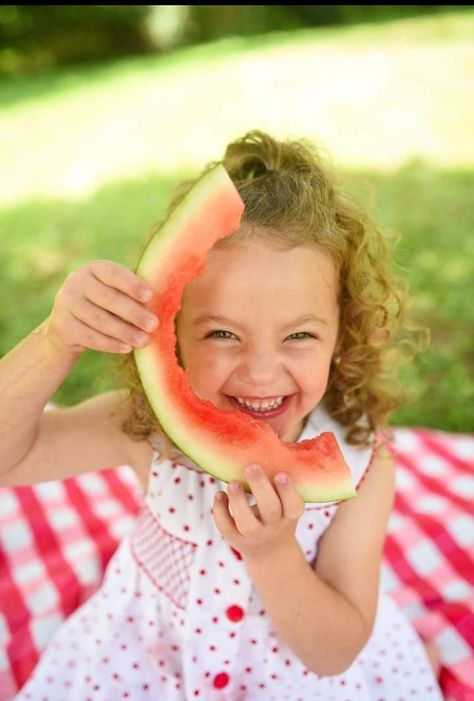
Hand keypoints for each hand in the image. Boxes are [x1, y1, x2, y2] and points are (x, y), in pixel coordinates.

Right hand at [43, 260, 158, 355]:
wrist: (69, 326)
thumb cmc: (105, 305)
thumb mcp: (116, 293)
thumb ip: (135, 293)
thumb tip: (166, 300)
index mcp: (94, 268)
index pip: (113, 274)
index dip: (131, 285)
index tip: (150, 296)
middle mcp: (76, 281)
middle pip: (107, 298)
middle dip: (133, 313)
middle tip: (154, 325)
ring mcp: (65, 303)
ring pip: (98, 319)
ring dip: (124, 331)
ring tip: (144, 341)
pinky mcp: (61, 325)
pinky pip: (89, 336)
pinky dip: (109, 344)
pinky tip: (126, 348)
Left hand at [212, 464, 304, 561]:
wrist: (269, 550)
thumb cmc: (279, 513)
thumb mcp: (286, 503)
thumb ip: (280, 481)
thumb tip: (272, 440)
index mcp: (290, 515)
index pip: (293, 506)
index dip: (288, 491)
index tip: (280, 474)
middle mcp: (273, 526)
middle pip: (270, 510)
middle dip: (260, 488)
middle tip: (251, 467)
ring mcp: (254, 535)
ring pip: (246, 523)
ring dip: (238, 501)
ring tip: (232, 482)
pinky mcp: (235, 539)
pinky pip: (226, 528)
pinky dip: (220, 511)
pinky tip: (219, 494)